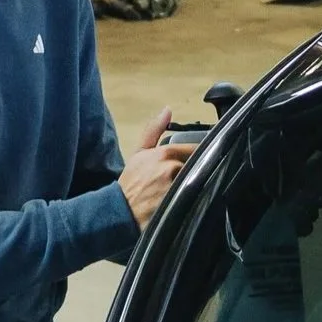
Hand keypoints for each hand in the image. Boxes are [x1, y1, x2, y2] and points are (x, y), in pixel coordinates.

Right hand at [119, 107, 194, 227]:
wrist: (122, 212)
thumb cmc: (130, 183)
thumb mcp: (139, 153)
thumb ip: (154, 131)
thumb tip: (167, 110)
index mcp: (164, 153)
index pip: (195, 149)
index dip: (197, 155)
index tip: (196, 161)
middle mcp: (173, 168)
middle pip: (199, 166)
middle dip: (197, 170)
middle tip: (190, 179)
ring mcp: (178, 187)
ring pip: (199, 182)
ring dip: (197, 185)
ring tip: (188, 192)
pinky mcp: (182, 205)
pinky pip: (198, 198)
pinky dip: (196, 199)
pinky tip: (189, 203)